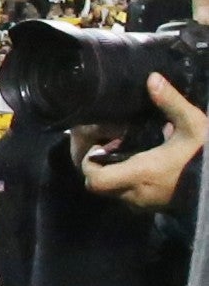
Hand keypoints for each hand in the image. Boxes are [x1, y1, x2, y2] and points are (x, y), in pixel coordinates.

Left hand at [71, 73, 206, 209]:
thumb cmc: (206, 156)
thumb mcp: (193, 125)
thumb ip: (171, 102)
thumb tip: (152, 78)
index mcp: (141, 173)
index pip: (94, 180)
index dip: (88, 162)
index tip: (99, 144)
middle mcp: (136, 193)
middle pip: (98, 186)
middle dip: (98, 166)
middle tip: (109, 146)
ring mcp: (144, 204)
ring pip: (112, 192)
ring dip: (112, 173)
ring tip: (126, 152)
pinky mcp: (153, 207)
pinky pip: (128, 196)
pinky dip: (126, 182)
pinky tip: (141, 164)